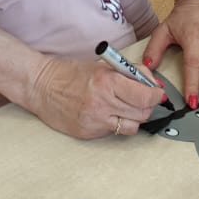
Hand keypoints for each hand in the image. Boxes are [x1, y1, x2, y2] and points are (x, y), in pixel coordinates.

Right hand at [27, 55, 162, 139]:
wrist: (41, 86)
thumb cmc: (71, 73)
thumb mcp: (103, 66)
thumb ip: (130, 72)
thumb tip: (153, 84)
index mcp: (107, 81)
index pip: (145, 96)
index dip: (155, 95)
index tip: (156, 93)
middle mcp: (103, 103)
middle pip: (142, 112)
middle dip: (147, 106)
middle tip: (141, 99)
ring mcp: (95, 121)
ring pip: (132, 126)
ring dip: (134, 117)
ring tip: (124, 107)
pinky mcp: (89, 133)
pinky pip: (114, 132)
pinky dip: (117, 124)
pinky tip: (108, 114)